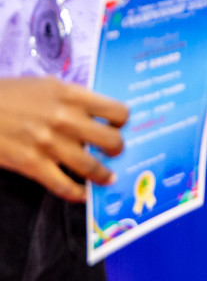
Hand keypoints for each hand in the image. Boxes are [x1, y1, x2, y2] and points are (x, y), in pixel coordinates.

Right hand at [0, 77, 127, 201]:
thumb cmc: (11, 95)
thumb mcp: (48, 86)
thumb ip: (73, 99)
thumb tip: (94, 114)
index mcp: (72, 95)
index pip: (116, 110)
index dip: (121, 121)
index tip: (118, 126)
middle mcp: (66, 119)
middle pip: (111, 140)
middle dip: (117, 149)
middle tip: (114, 152)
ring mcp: (50, 144)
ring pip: (91, 166)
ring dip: (103, 175)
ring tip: (107, 178)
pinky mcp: (32, 164)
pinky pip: (64, 185)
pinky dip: (77, 193)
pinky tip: (82, 194)